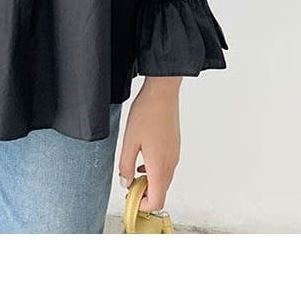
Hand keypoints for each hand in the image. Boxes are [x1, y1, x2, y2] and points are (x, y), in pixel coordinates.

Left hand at [117, 76, 181, 211]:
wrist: (162, 94)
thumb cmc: (146, 114)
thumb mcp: (129, 141)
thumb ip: (125, 165)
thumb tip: (125, 183)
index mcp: (159, 166)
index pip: (157, 201)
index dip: (143, 206)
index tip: (130, 199)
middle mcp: (171, 164)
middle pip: (161, 192)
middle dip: (144, 194)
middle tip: (128, 185)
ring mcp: (175, 156)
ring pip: (164, 180)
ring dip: (149, 182)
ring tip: (132, 171)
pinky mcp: (175, 148)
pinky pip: (166, 168)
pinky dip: (154, 172)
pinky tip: (142, 161)